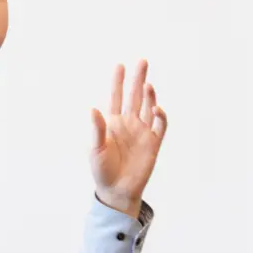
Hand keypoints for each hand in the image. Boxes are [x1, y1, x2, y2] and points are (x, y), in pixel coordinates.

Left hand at [90, 60, 167, 217]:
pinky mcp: (153, 143)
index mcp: (113, 123)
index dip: (118, 82)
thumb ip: (97, 129)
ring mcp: (142, 132)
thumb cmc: (102, 170)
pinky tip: (156, 108)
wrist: (116, 190)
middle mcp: (129, 124)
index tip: (120, 65)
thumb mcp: (96, 149)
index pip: (116, 97)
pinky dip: (160, 115)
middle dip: (138, 79)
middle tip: (142, 61)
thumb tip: (93, 109)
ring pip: (148, 107)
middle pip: (135, 97)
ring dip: (149, 95)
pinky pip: (160, 126)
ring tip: (147, 84)